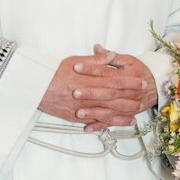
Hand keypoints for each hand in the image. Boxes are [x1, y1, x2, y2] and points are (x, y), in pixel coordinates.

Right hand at [38, 45, 156, 130]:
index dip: (131, 82)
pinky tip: (116, 124)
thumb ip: (96, 59)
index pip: (116, 80)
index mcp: (91, 79)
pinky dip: (108, 123)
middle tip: (143, 100)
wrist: (36, 87)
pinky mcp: (78, 117)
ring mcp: (84, 108)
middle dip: (132, 99)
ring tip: (135, 115)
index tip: (142, 82)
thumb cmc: (54, 72)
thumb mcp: (76, 60)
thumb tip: (111, 55)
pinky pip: (96, 122)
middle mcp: (89, 95)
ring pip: (108, 113)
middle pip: (116, 99)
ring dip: (123, 115)